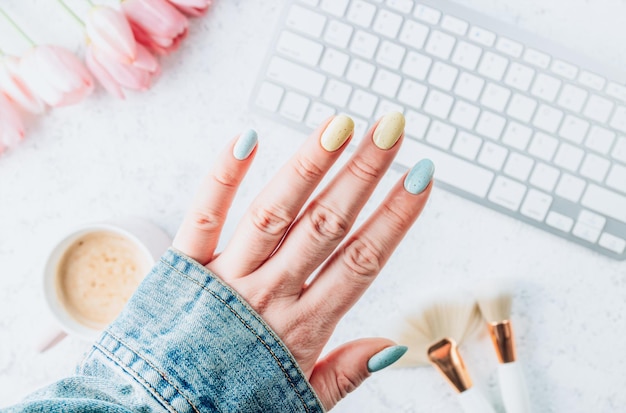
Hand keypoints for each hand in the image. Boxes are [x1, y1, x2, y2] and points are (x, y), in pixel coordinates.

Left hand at [172, 113, 433, 409]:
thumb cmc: (233, 404)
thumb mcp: (300, 399)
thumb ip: (346, 373)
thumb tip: (395, 349)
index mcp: (303, 327)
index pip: (362, 261)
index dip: (395, 217)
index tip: (421, 178)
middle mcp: (269, 294)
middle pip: (326, 225)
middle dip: (362, 174)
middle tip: (390, 129)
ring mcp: (226, 276)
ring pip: (275, 212)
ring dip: (309, 166)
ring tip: (339, 125)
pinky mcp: (183, 266)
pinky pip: (205, 215)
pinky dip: (224, 176)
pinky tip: (248, 138)